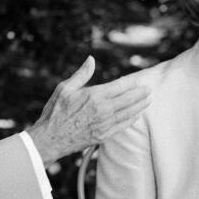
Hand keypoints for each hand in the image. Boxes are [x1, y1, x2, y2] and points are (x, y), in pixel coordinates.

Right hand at [26, 56, 149, 164]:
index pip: (120, 86)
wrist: (50, 139)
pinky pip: (122, 126)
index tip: (139, 80)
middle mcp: (103, 110)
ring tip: (148, 101)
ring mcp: (104, 124)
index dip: (131, 83)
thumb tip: (91, 59)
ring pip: (128, 113)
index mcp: (94, 95)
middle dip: (140, 94)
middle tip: (149, 90)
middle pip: (128, 100)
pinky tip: (136, 116)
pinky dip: (131, 120)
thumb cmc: (55, 112)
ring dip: (140, 106)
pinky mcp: (103, 136)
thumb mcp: (65, 88)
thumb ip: (81, 74)